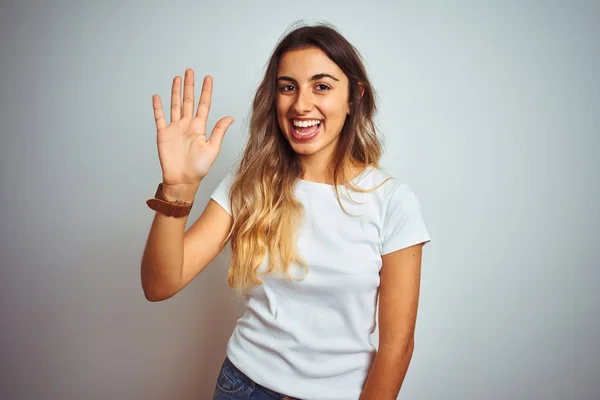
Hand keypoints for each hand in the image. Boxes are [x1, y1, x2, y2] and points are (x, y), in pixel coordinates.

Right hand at [151, 69, 233, 192]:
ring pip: (175, 105)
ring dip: (176, 92)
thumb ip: (219, 131)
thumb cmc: (199, 168)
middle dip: (189, 86)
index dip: (205, 91)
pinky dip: (158, 107)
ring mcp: (175, 128)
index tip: (208, 78)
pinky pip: (160, 118)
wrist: (183, 180)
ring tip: (177, 78)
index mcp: (199, 127)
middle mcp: (187, 125)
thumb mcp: (212, 149)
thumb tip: (230, 117)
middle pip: (188, 101)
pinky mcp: (163, 134)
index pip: (203, 104)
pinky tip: (157, 97)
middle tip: (190, 71)